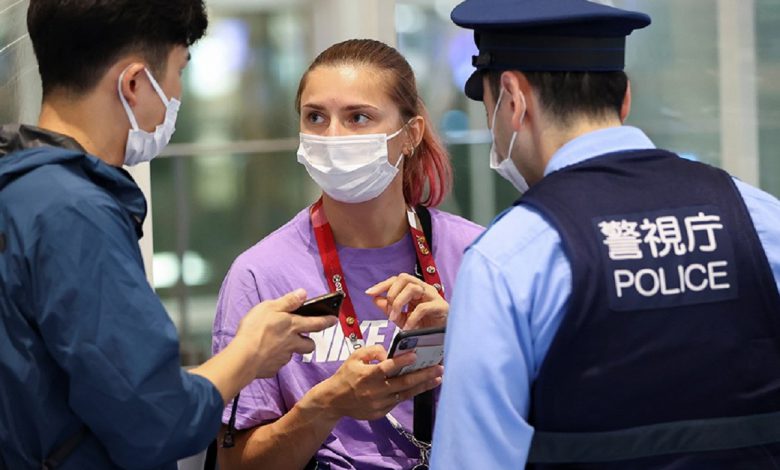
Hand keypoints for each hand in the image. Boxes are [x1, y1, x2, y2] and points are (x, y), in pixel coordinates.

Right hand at [234, 289, 337, 378]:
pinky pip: (276, 363)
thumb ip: (288, 301)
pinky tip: (264, 355)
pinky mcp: (273, 368)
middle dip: (310, 342)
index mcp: (293, 325)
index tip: (334, 320)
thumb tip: (303, 293)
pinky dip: (273, 359)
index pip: (317, 323)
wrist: (244, 357)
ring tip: (278, 345)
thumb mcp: (270, 307)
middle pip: (309, 345)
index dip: (327, 321)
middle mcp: (292, 343)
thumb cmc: (255, 330)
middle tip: (304, 338)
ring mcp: (283, 357)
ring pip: (293, 354)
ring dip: (290, 350)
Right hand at [305, 345, 443, 421]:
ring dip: (423, 386)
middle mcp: (375, 391)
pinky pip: (398, 401)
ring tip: (437, 378)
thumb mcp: (355, 357)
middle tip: (439, 368)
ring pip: (405, 394)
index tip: (416, 355)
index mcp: (367, 376)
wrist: (334, 401)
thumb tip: (390, 355)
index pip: (387, 368)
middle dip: (423, 375)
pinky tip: (421, 386)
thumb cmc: (346, 375)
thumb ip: (373, 351)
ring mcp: (379, 403)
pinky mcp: (381, 412)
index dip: (401, 362)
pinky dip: (410, 393)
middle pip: (403, 383)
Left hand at [365, 273, 447, 329]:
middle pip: (404, 278)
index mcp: (415, 289)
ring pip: (412, 288)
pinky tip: (407, 328)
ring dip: (399, 303)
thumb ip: (389, 308)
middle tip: (389, 313)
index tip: (369, 293)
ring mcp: (434, 296)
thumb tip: (375, 298)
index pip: (397, 279)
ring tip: (394, 319)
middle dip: (392, 293)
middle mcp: (424, 289)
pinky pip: (423, 307)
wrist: (442, 341)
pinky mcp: (442, 307)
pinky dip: (412, 318)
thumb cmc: (424, 327)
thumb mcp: (402, 319)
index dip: (382, 284)